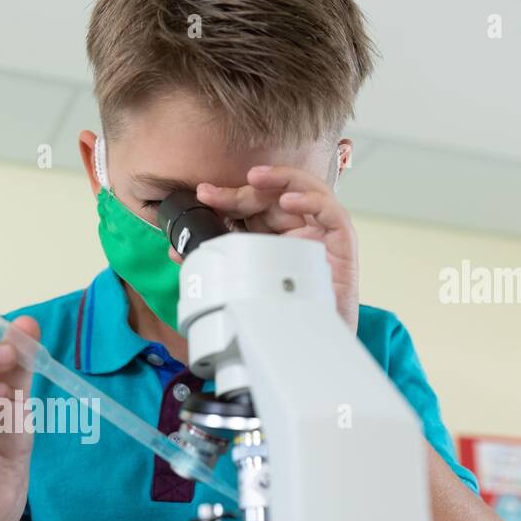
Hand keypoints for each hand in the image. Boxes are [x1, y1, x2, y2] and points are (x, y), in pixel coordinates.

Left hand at [195, 166, 359, 333]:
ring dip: (279, 179)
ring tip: (255, 178)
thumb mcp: (244, 281)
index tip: (202, 195)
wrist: (314, 342)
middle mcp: (298, 227)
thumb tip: (179, 252)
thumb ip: (218, 263)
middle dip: (241, 192)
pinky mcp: (341, 240)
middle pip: (271, 197)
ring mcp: (320, 231)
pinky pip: (330, 210)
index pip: (251, 207)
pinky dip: (310, 200)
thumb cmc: (284, 312)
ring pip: (302, 190)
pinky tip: (289, 200)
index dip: (227, 198)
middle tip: (213, 194)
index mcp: (274, 233)